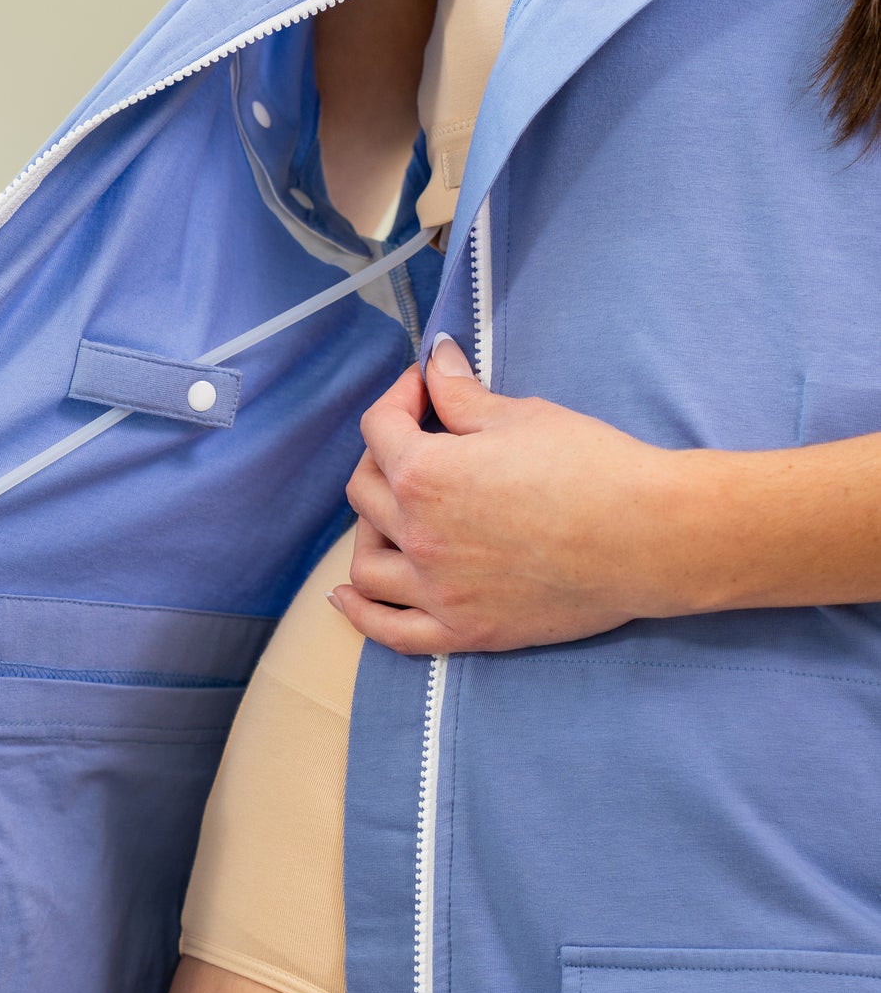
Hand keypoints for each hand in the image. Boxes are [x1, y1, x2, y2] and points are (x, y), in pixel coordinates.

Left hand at [328, 334, 682, 654]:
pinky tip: (347, 597)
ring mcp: (436, 591)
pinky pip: (389, 630)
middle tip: (413, 444)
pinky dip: (361, 613)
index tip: (424, 390)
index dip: (399, 398)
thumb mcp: (520, 417)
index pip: (379, 428)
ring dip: (368, 533)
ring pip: (365, 565)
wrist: (646, 539)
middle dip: (380, 458)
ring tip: (389, 518)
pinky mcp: (462, 632)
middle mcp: (418, 536)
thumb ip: (461, 395)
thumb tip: (435, 361)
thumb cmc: (591, 468)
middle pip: (364, 494)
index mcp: (425, 474)